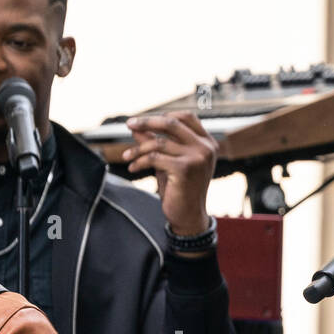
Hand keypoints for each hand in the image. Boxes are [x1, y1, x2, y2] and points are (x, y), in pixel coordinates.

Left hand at [122, 111, 216, 238]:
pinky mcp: (185, 169)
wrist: (188, 217)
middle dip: (147, 122)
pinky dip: (140, 161)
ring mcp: (197, 157)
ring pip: (159, 142)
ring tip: (127, 156)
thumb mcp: (168, 162)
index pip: (186, 117)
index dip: (163, 116)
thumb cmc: (180, 190)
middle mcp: (205, 148)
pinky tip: (133, 168)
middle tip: (129, 124)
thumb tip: (138, 127)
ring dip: (138, 149)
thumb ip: (156, 143)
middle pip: (172, 124)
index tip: (143, 120)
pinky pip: (155, 157)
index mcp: (207, 143)